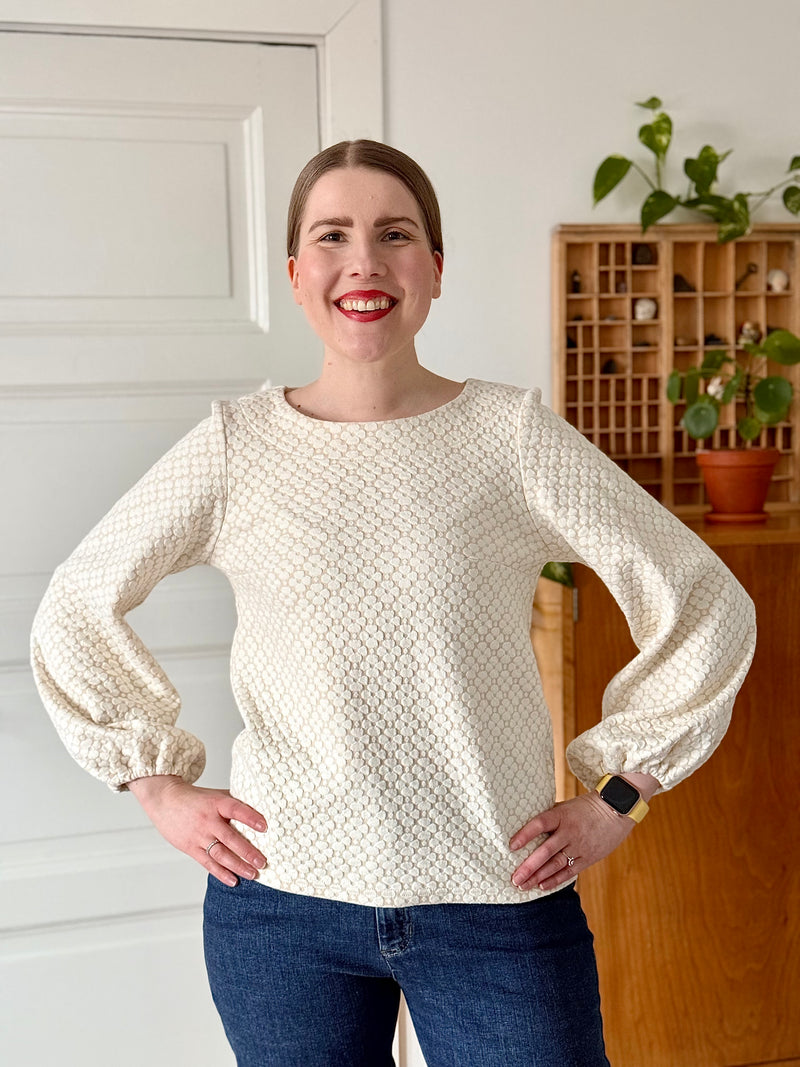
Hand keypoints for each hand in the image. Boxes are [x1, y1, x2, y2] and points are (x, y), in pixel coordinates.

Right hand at [128, 774, 267, 886]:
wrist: (165, 800)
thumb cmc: (195, 798)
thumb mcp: (216, 795)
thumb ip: (234, 802)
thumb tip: (261, 807)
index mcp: (216, 803)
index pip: (236, 810)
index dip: (250, 818)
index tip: (265, 827)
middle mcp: (208, 820)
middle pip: (230, 838)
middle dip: (248, 852)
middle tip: (263, 862)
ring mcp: (198, 835)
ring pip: (220, 854)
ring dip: (238, 866)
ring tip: (253, 874)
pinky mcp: (190, 847)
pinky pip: (207, 863)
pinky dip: (221, 873)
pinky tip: (233, 880)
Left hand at [508, 792, 634, 891]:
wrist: (616, 810)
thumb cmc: (585, 807)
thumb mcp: (565, 806)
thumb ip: (549, 817)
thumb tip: (526, 825)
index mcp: (561, 815)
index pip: (539, 824)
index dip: (525, 835)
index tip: (511, 846)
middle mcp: (569, 831)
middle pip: (546, 851)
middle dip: (529, 867)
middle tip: (514, 879)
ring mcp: (579, 846)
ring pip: (556, 864)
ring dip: (538, 877)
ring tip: (523, 885)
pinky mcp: (589, 857)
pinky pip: (570, 871)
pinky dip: (555, 880)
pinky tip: (542, 886)